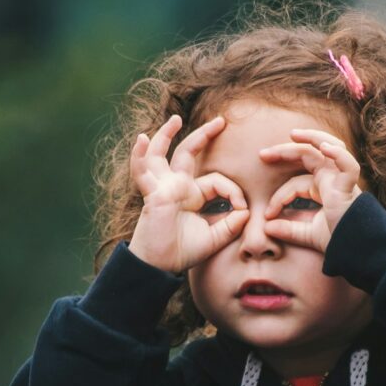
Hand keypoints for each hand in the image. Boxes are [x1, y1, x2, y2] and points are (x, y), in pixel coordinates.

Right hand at [127, 114, 249, 272]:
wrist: (160, 266)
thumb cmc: (182, 252)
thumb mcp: (214, 238)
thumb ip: (231, 225)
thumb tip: (246, 212)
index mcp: (192, 195)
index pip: (216, 181)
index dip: (233, 192)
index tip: (243, 209)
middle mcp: (176, 187)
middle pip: (188, 153)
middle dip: (204, 136)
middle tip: (221, 121)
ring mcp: (162, 188)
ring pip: (161, 155)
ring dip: (166, 135)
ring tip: (175, 119)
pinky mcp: (152, 194)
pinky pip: (143, 172)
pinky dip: (140, 156)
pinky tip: (141, 140)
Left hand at [259, 128, 362, 252]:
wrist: (357, 249)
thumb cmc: (339, 240)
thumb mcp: (308, 234)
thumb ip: (289, 230)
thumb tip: (266, 228)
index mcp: (323, 188)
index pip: (295, 183)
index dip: (279, 197)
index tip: (267, 215)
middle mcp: (332, 179)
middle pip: (307, 156)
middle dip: (285, 151)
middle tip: (262, 155)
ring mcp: (342, 179)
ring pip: (328, 147)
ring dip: (311, 138)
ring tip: (293, 134)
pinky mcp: (349, 186)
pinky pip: (348, 164)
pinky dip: (338, 154)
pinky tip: (324, 147)